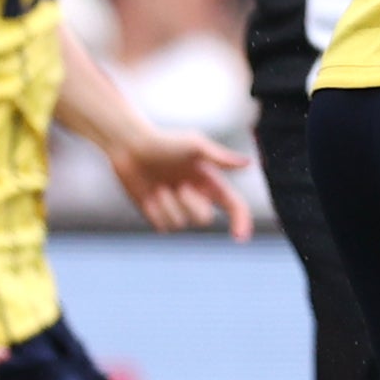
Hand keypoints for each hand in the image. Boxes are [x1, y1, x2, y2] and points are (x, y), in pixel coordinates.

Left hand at [109, 128, 253, 240]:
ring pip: (181, 224)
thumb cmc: (165, 142)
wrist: (131, 149)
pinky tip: (149, 196)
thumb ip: (221, 158)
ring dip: (169, 205)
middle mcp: (198, 198)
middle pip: (204, 219)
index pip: (235, 206)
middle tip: (180, 186)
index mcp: (211, 182)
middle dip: (192, 205)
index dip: (242, 222)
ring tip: (159, 186)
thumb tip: (249, 164)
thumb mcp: (195, 145)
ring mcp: (178, 208)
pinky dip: (156, 212)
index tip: (240, 237)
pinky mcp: (159, 216)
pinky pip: (163, 227)